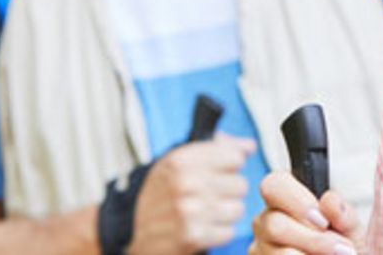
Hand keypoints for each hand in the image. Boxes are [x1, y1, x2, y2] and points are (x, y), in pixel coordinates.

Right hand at [127, 134, 257, 253]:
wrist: (133, 232)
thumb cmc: (159, 194)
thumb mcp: (177, 161)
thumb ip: (216, 148)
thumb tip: (249, 146)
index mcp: (182, 159)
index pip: (235, 157)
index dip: (228, 166)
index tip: (217, 173)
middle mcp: (186, 183)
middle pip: (240, 184)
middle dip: (228, 191)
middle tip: (208, 196)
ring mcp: (190, 211)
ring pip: (237, 209)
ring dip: (225, 213)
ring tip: (206, 213)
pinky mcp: (194, 237)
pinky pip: (229, 231)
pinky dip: (218, 232)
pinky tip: (202, 228)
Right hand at [249, 170, 361, 254]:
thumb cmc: (343, 248)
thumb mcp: (351, 229)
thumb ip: (343, 213)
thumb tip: (329, 201)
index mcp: (285, 200)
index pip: (274, 185)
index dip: (298, 202)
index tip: (324, 221)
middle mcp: (266, 221)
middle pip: (275, 224)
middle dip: (313, 240)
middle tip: (341, 249)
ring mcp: (260, 248)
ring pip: (281, 253)